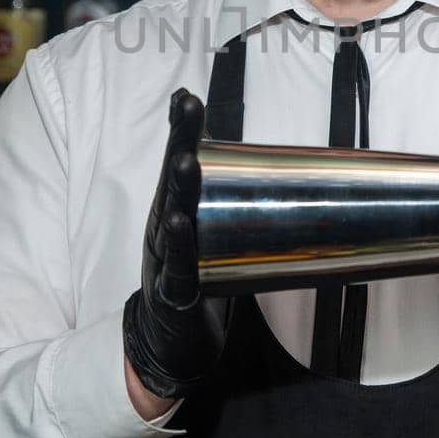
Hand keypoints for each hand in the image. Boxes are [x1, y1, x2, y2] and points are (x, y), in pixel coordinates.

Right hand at [121, 88, 229, 401]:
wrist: (165, 341)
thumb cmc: (190, 277)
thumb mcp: (204, 234)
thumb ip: (226, 207)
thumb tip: (274, 170)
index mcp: (173, 211)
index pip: (177, 162)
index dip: (182, 129)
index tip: (186, 96)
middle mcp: (164, 227)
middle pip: (173, 179)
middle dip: (181, 141)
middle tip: (188, 108)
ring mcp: (165, 259)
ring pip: (172, 217)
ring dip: (179, 188)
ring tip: (185, 160)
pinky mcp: (174, 292)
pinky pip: (177, 267)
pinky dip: (180, 246)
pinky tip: (181, 227)